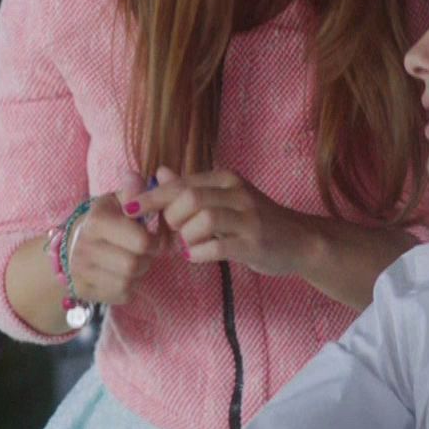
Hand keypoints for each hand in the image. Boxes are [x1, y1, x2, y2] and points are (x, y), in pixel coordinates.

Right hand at [64, 185, 160, 305]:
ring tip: (132, 261)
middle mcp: (84, 247)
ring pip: (128, 282)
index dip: (153, 241)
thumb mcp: (116, 201)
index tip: (150, 237)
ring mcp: (80, 271)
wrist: (70, 244)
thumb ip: (132, 191)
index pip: (141, 242)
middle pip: (134, 265)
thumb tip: (135, 177)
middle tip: (143, 252)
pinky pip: (120, 295)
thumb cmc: (104, 220)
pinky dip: (128, 287)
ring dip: (137, 274)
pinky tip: (120, 274)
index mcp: (96, 221)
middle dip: (146, 259)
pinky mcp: (83, 289)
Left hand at [135, 165, 311, 276]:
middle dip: (171, 218)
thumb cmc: (255, 221)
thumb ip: (191, 187)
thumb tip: (159, 172)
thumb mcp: (224, 199)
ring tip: (187, 245)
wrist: (301, 241)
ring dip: (186, 237)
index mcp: (225, 179)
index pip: (180, 182)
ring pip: (202, 220)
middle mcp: (236, 193)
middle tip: (174, 232)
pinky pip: (217, 246)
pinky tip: (197, 255)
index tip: (127, 209)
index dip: (150, 197)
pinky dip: (199, 253)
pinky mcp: (253, 243)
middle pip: (188, 197)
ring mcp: (247, 217)